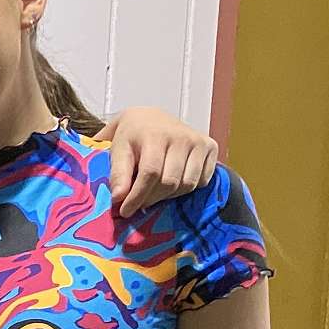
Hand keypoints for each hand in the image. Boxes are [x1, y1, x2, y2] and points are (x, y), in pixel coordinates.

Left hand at [97, 108, 218, 218]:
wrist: (151, 118)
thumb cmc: (132, 136)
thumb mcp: (117, 150)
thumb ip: (117, 173)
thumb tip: (118, 198)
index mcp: (155, 134)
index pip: (150, 173)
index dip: (138, 196)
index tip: (125, 211)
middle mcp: (181, 136)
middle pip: (170, 182)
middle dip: (151, 198)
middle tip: (139, 202)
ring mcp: (198, 141)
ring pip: (187, 184)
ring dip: (169, 196)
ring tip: (154, 191)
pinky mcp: (210, 147)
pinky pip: (202, 181)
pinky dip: (186, 189)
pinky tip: (173, 182)